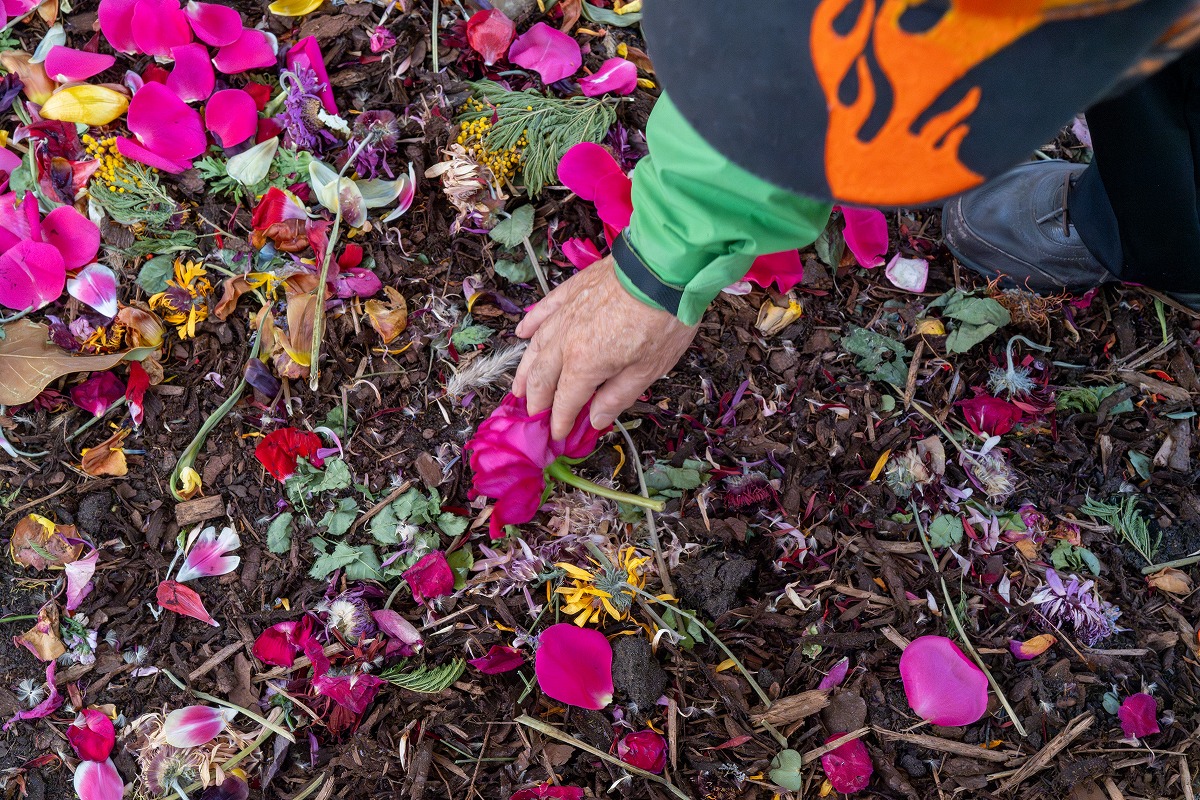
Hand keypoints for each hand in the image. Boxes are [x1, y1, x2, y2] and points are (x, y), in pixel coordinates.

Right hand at [513, 255, 698, 439]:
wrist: (664, 267)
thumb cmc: (662, 321)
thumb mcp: (648, 370)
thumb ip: (617, 397)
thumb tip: (594, 421)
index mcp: (584, 365)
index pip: (565, 401)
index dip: (559, 421)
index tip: (557, 435)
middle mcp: (565, 341)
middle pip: (543, 376)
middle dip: (536, 400)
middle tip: (532, 415)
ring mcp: (565, 313)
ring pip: (536, 346)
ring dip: (525, 369)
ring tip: (518, 386)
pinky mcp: (571, 291)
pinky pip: (543, 310)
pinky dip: (530, 323)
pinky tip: (522, 333)